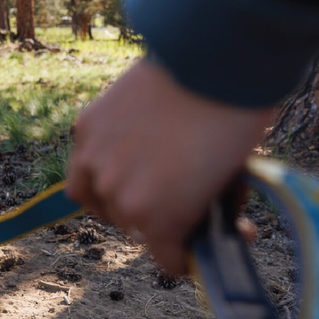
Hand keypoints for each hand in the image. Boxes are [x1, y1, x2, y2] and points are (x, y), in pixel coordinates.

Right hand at [67, 59, 272, 273]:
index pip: (167, 261)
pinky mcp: (86, 128)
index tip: (199, 241)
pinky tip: (121, 151)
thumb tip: (209, 217)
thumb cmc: (236, 119)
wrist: (215, 57)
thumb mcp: (231, 180)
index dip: (187, 253)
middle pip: (133, 229)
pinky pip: (83, 163)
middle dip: (157, 218)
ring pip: (95, 200)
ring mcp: (96, 162)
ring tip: (138, 180)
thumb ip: (208, 208)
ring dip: (116, 197)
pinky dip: (99, 164)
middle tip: (179, 195)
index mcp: (161, 220)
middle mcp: (120, 199)